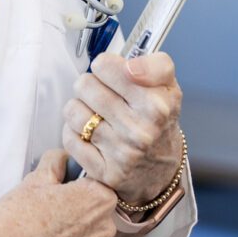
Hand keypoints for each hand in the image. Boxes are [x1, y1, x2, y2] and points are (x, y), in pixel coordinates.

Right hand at [0, 149, 117, 236]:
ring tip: (45, 220)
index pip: (101, 180)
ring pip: (89, 228)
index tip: (66, 178)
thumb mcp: (35, 178)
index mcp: (97, 200)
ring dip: (74, 222)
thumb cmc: (15, 217)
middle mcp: (103, 228)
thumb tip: (65, 159)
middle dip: (80, 200)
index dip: (82, 177)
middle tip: (51, 198)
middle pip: (98, 205)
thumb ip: (57, 161)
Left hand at [61, 51, 183, 206]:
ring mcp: (121, 154)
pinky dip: (74, 132)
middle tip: (102, 95)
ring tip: (94, 113)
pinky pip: (69, 138)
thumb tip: (130, 67)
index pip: (105, 66)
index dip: (105, 67)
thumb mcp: (168, 86)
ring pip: (73, 111)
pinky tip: (90, 133)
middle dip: (90, 86)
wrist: (161, 168)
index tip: (112, 75)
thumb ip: (155, 64)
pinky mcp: (104, 172)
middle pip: (84, 85)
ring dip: (79, 108)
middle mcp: (140, 131)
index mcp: (156, 105)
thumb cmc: (159, 120)